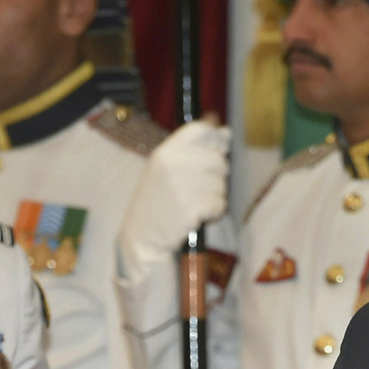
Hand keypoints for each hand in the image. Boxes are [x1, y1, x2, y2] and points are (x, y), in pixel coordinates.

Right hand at [118, 116, 230, 280]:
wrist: (142, 238)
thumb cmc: (157, 203)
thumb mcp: (166, 170)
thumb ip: (195, 151)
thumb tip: (226, 132)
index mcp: (165, 152)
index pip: (199, 130)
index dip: (215, 138)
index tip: (218, 149)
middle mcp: (173, 164)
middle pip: (218, 159)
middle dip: (217, 176)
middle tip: (200, 189)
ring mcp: (183, 185)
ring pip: (221, 183)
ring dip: (215, 196)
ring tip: (194, 204)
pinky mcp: (193, 207)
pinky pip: (220, 203)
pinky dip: (214, 212)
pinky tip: (198, 216)